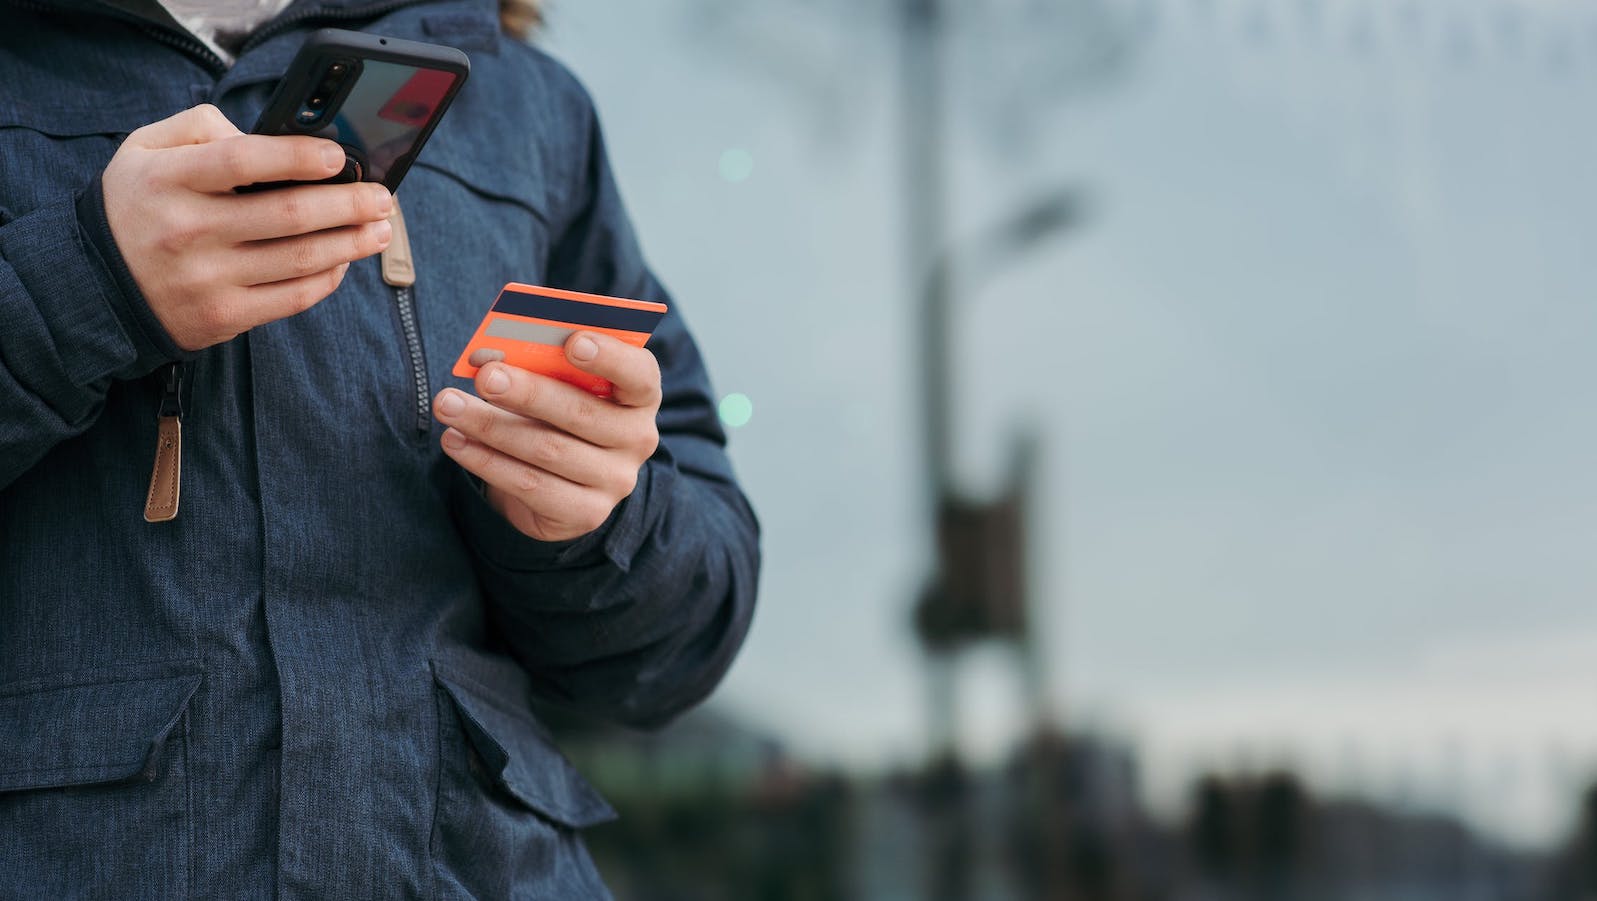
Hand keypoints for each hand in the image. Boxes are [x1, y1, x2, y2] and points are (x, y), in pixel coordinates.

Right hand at [101, 104, 393, 350]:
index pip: (244, 160)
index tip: (339, 157)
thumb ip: (202, 128)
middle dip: (349, 204)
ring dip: (352, 243)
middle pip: (288, 214)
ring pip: (301, 258)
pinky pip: (293, 297)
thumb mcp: (146, 150)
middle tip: (383, 198)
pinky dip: (328, 278)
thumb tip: (268, 139)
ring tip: (380, 229)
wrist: (95, 286)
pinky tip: (345, 261)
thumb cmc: (137, 206)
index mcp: (169, 179)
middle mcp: (188, 230)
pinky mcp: (224, 315)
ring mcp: (208, 278)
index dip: (299, 157)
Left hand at [433, 333, 662, 542]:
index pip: (639, 374)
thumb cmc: (558, 413)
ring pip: (547, 450)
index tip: (572, 341)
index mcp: (640, 395)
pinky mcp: (585, 513)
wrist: (562, 483)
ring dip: (490, 426)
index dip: (610, 357)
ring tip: (448, 405)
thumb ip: (536, 365)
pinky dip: (486, 462)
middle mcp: (638, 438)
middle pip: (582, 413)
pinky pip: (530, 486)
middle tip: (485, 377)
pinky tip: (455, 442)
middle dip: (528, 393)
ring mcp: (615, 480)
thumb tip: (486, 356)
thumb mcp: (558, 384)